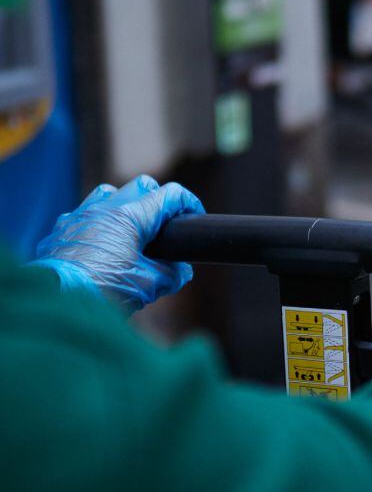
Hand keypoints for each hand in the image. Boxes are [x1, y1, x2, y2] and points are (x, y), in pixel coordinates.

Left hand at [30, 175, 203, 312]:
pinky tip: (100, 244)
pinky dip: (97, 222)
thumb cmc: (103, 292)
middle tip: (164, 224)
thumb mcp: (149, 285)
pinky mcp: (61, 230)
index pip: (170, 194)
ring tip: (130, 230)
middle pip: (141, 185)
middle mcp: (104, 208)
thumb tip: (182, 271)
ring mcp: (79, 216)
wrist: (57, 305)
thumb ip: (172, 274)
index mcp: (130, 216)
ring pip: (108, 193)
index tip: (195, 216)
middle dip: (157, 200)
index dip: (189, 203)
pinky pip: (83, 213)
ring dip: (124, 205)